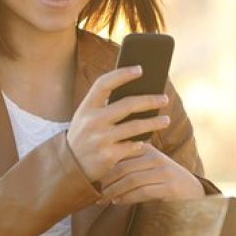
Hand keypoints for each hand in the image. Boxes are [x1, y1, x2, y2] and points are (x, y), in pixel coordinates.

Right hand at [66, 66, 171, 181]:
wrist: (69, 167)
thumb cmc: (84, 135)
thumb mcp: (86, 117)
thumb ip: (104, 105)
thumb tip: (138, 91)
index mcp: (86, 107)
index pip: (104, 84)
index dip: (122, 74)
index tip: (140, 69)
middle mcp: (92, 121)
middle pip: (127, 105)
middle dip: (150, 101)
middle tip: (165, 99)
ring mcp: (100, 139)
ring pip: (135, 127)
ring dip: (154, 123)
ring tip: (166, 120)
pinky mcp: (108, 156)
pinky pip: (132, 146)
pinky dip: (141, 143)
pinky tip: (146, 141)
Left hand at [97, 143, 204, 205]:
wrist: (193, 192)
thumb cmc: (163, 180)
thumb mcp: (147, 167)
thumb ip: (129, 165)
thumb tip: (99, 172)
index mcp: (148, 149)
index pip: (120, 154)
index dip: (104, 166)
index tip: (91, 177)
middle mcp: (156, 157)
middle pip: (123, 167)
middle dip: (106, 181)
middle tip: (93, 192)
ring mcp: (164, 172)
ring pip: (131, 180)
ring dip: (114, 192)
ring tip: (102, 199)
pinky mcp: (170, 187)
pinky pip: (143, 192)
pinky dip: (128, 198)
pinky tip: (118, 202)